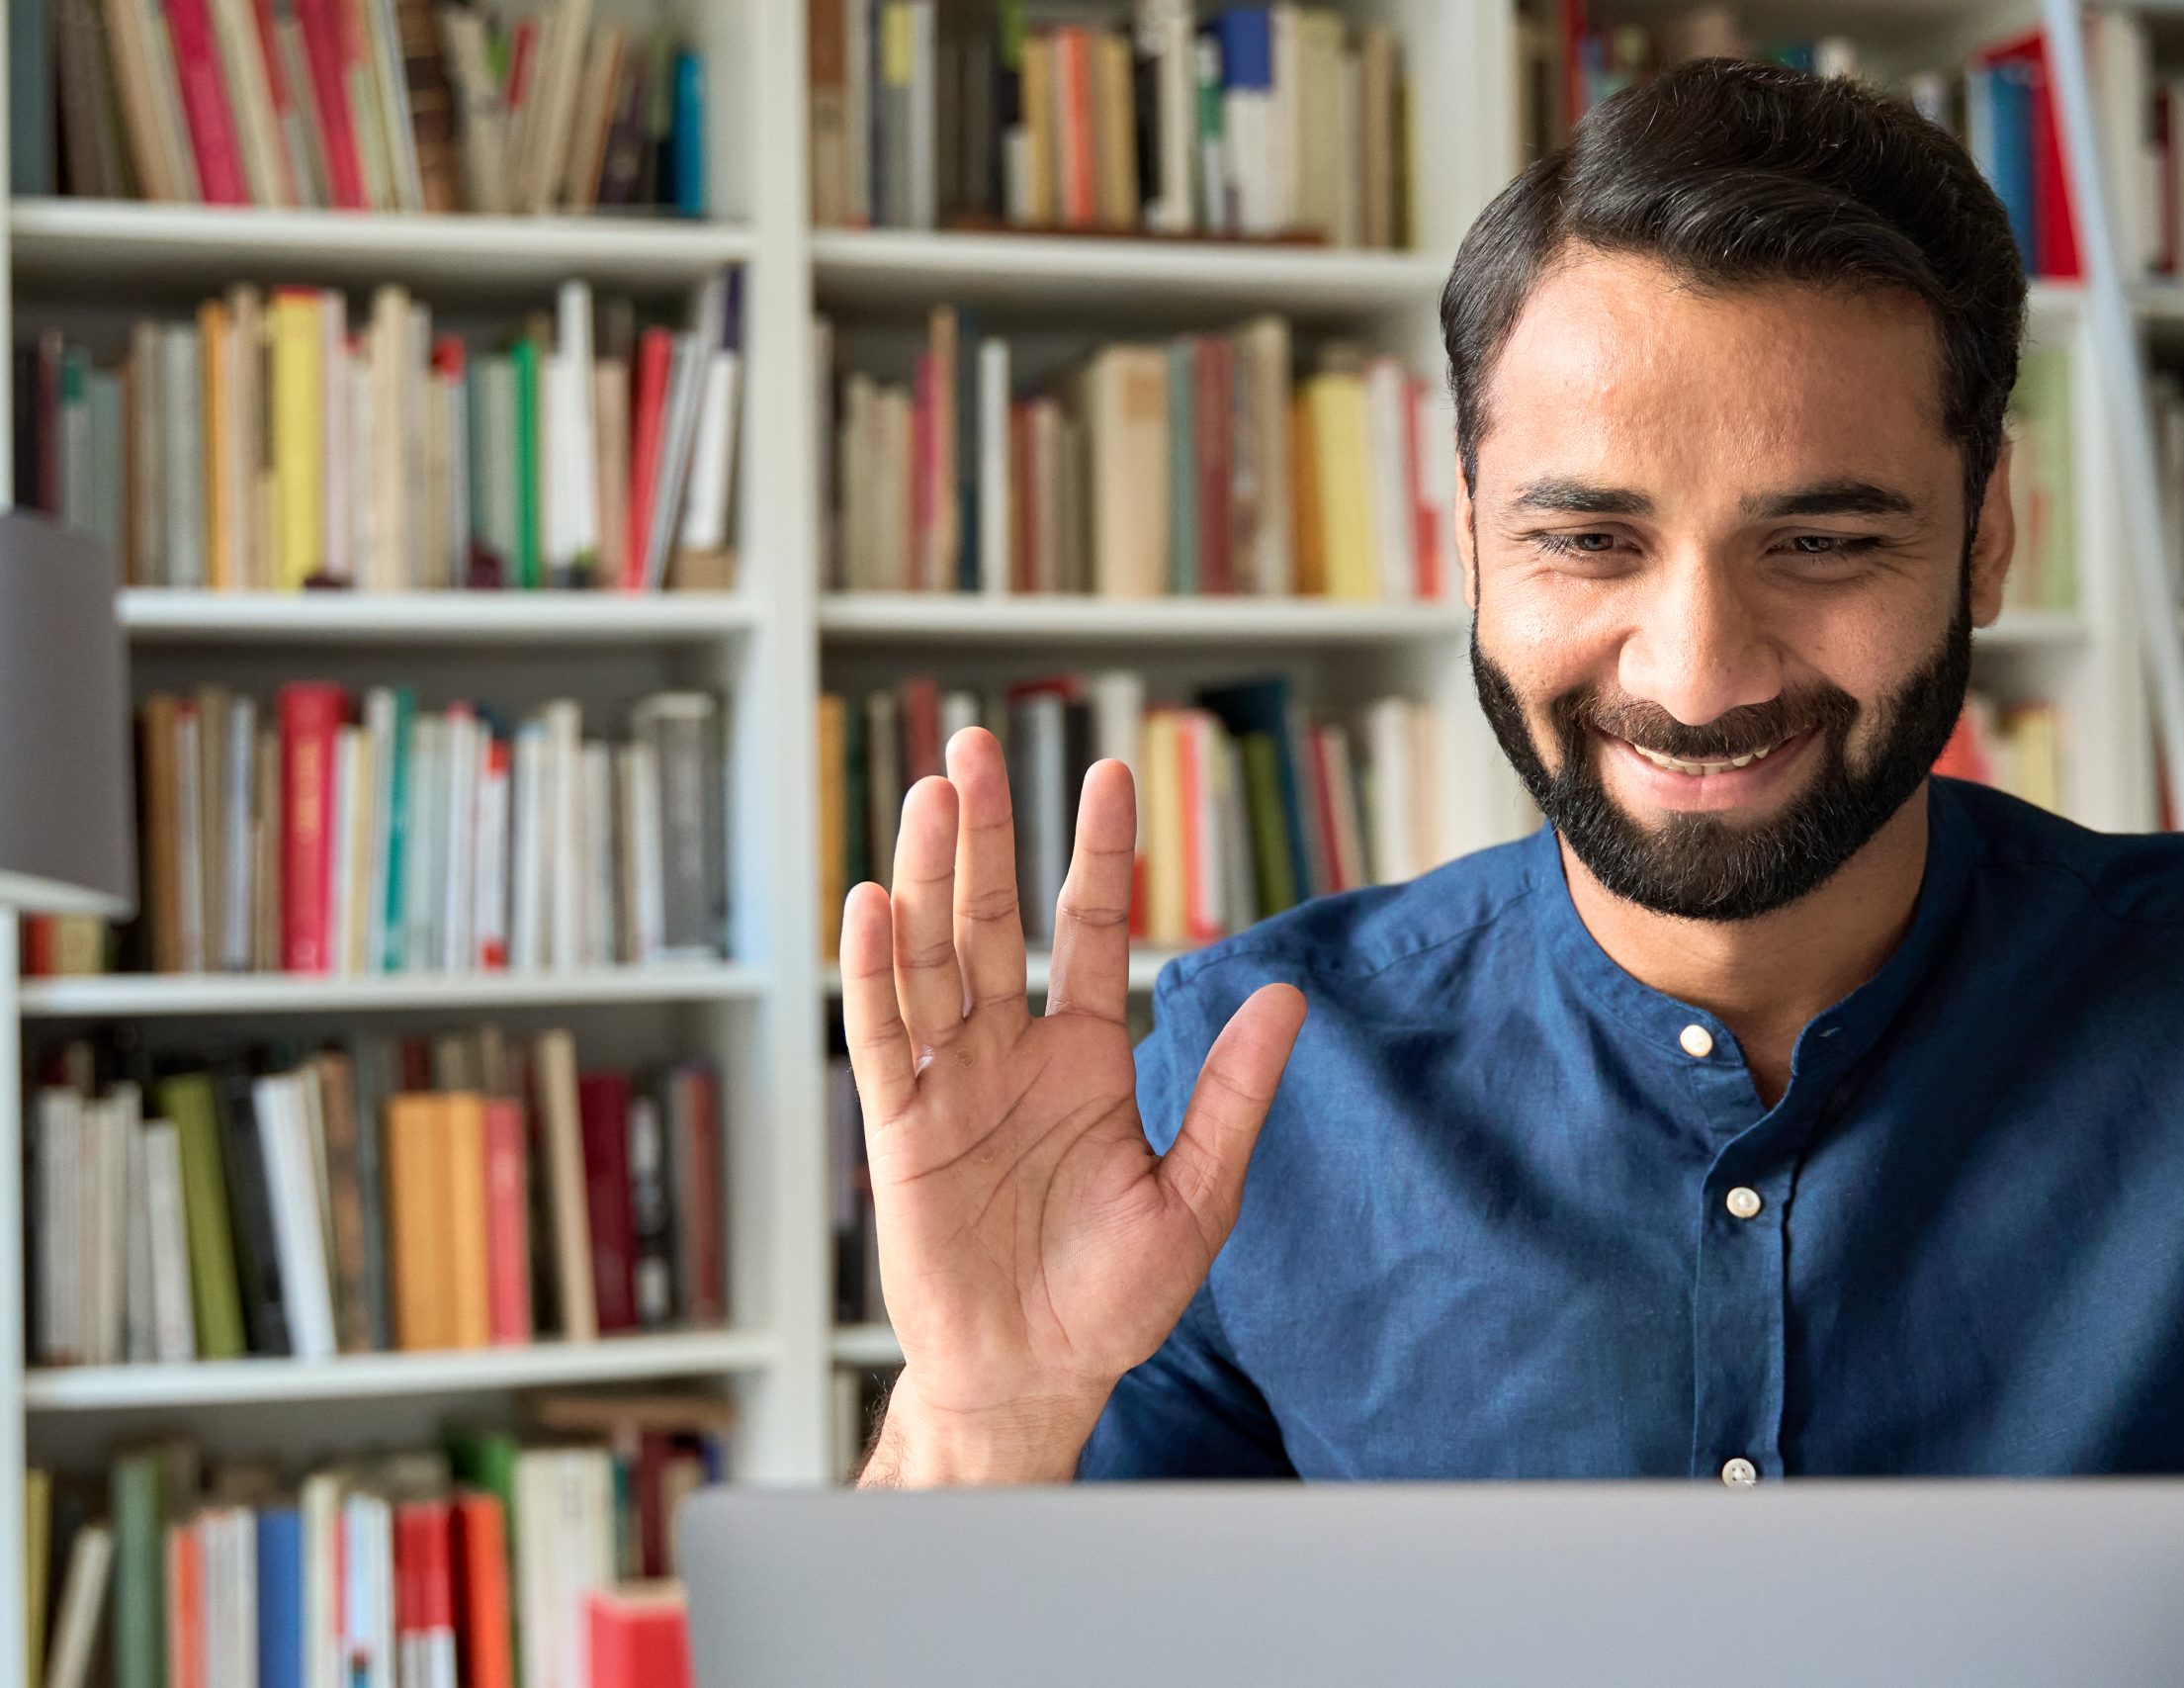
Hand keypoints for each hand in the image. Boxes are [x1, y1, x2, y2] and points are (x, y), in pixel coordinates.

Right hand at [838, 727, 1306, 1483]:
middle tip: (975, 745)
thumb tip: (1289, 995)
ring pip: (933, 957)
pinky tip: (874, 901)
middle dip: (985, 833)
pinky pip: (881, 1036)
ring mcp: (951, 1083)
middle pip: (992, 919)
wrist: (1033, 1377)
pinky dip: (875, 970)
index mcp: (1087, 1056)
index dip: (1098, 854)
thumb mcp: (1195, 1194)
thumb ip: (1230, 1094)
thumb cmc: (1116, 1297)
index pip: (1091, 930)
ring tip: (934, 793)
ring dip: (930, 875)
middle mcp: (1012, 1052)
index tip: (1109, 772)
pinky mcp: (900, 1129)